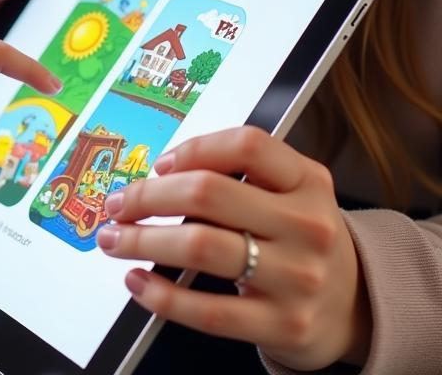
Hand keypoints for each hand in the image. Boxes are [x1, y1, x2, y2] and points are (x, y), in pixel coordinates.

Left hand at [96, 126, 370, 369]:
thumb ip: (238, 173)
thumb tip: (159, 176)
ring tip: (115, 240)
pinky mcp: (283, 324)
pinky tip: (138, 282)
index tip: (159, 164)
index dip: (193, 149)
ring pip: (200, 247)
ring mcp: (298, 277)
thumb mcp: (290, 191)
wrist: (355, 305)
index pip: (246, 145)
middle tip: (118, 205)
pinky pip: (209, 310)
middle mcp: (307, 225)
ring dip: (143, 241)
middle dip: (148, 196)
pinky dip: (162, 296)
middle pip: (208, 194)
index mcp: (307, 181)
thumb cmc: (300, 237)